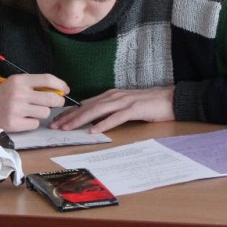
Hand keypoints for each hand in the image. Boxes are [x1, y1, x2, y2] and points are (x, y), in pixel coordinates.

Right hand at [0, 73, 67, 131]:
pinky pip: (35, 124)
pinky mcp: (13, 124)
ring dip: (41, 114)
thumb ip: (33, 86)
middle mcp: (19, 93)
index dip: (61, 85)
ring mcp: (16, 109)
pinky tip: (21, 120)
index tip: (66, 90)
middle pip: (52, 98)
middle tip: (53, 104)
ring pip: (45, 113)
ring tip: (28, 112)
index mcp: (19, 80)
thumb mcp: (13, 84)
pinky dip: (31, 123)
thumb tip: (58, 91)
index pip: (48, 79)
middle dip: (57, 102)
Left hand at [49, 86, 174, 132]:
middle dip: (69, 117)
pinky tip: (93, 130)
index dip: (69, 112)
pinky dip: (103, 124)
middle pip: (87, 107)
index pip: (85, 104)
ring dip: (80, 120)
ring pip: (97, 111)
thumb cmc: (147, 104)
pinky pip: (116, 117)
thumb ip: (109, 110)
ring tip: (68, 128)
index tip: (56, 121)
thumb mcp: (124, 106)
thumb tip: (92, 118)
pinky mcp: (134, 109)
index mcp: (110, 95)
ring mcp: (124, 102)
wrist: (170, 99)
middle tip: (55, 126)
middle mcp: (114, 96)